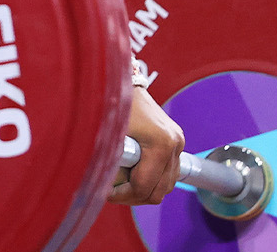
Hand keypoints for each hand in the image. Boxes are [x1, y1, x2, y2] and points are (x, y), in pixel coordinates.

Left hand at [108, 87, 184, 204]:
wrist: (124, 80)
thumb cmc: (112, 102)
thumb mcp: (108, 133)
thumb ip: (106, 161)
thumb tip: (99, 187)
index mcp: (160, 143)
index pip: (144, 187)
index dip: (121, 195)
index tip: (103, 192)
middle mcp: (175, 144)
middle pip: (158, 191)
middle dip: (132, 196)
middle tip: (110, 192)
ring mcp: (178, 143)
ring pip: (165, 186)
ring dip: (142, 190)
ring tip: (119, 183)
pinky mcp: (175, 142)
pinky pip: (167, 174)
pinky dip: (150, 180)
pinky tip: (130, 174)